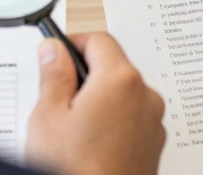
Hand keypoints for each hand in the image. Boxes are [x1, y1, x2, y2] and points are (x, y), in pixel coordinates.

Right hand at [26, 33, 165, 174]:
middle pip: (114, 67)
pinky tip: (91, 144)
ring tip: (73, 129)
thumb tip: (53, 50)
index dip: (73, 42)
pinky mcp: (153, 144)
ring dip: (101, 101)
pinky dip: (114, 123)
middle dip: (86, 77)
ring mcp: (153, 122)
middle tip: (58, 98)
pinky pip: (132, 120)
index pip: (99, 40)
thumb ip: (53, 75)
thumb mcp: (48, 116)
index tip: (56, 53)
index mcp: (120, 80)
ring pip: (123, 95)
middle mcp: (145, 96)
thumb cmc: (77, 169)